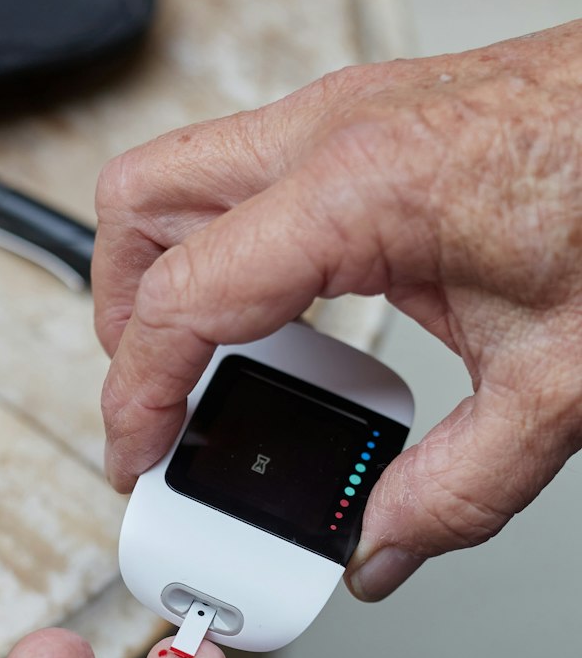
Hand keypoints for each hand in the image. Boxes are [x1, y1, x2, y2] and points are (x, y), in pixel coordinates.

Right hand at [95, 21, 581, 600]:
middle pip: (140, 207)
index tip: (137, 459)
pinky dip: (231, 248)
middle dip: (120, 315)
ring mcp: (349, 111)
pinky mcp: (375, 115)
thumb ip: (457, 489)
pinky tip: (287, 315)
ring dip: (168, 274)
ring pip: (184, 178)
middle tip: (156, 401)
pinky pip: (251, 175)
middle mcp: (334, 132)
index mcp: (358, 193)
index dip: (137, 397)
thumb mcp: (558, 382)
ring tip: (209, 366)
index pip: (179, 300)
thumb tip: (382, 546)